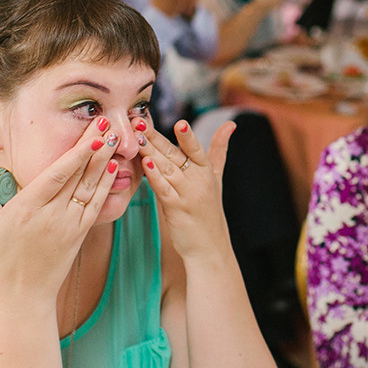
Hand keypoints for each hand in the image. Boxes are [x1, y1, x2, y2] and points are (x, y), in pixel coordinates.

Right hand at [0, 118, 117, 305]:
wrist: (21, 299)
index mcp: (26, 211)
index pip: (56, 176)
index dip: (77, 154)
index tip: (91, 134)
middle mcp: (53, 217)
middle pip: (78, 176)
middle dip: (95, 147)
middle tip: (108, 121)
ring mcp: (70, 226)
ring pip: (92, 188)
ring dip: (105, 161)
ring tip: (116, 137)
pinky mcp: (79, 234)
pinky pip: (96, 204)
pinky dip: (106, 185)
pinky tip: (114, 167)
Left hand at [138, 118, 233, 259]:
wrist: (209, 246)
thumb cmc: (209, 210)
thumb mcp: (217, 177)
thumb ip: (219, 149)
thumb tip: (230, 124)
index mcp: (207, 171)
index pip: (196, 149)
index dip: (188, 137)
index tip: (179, 122)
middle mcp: (199, 180)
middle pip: (175, 155)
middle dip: (155, 137)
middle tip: (139, 121)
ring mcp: (188, 195)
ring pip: (166, 169)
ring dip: (150, 152)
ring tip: (137, 137)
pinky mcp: (176, 209)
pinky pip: (163, 189)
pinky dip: (154, 176)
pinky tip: (145, 164)